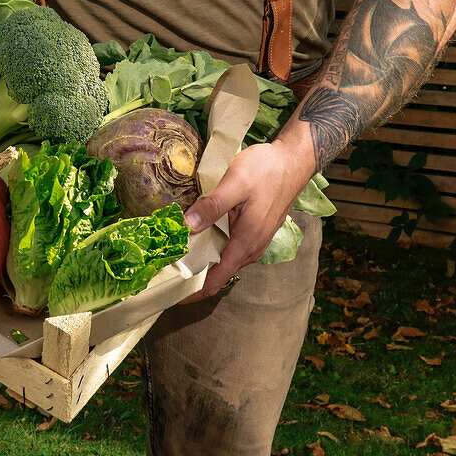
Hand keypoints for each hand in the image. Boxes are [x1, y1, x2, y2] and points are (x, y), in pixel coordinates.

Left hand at [179, 140, 307, 303]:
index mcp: (245, 242)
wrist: (293, 161)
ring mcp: (254, 241)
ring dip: (199, 261)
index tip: (169, 294)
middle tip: (161, 271)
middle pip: (216, 274)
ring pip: (222, 260)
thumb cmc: (267, 170)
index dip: (191, 292)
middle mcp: (250, 248)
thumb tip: (186, 227)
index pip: (215, 280)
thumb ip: (211, 206)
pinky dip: (210, 248)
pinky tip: (194, 236)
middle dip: (190, 276)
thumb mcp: (235, 183)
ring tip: (171, 255)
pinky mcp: (253, 231)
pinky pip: (227, 248)